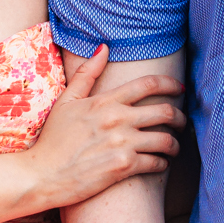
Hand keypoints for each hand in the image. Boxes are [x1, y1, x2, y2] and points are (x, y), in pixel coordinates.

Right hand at [25, 46, 184, 209]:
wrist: (41, 175)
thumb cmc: (52, 139)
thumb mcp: (66, 102)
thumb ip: (86, 74)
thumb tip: (104, 47)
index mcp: (105, 101)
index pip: (148, 85)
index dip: (170, 84)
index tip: (179, 88)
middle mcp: (117, 120)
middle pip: (164, 112)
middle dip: (179, 117)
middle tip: (181, 122)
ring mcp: (122, 144)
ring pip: (166, 140)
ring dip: (174, 144)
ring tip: (172, 147)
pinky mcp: (123, 168)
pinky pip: (156, 163)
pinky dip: (162, 163)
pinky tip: (159, 163)